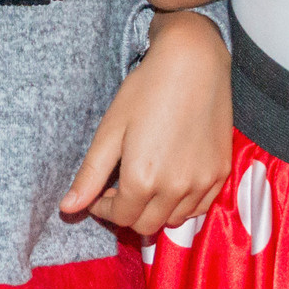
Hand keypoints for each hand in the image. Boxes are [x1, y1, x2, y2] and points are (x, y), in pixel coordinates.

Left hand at [59, 11, 231, 236]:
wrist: (193, 62)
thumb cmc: (146, 90)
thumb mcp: (110, 130)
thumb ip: (90, 175)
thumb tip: (67, 208)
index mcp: (142, 179)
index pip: (121, 217)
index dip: (104, 208)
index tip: (101, 193)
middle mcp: (175, 188)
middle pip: (147, 226)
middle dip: (128, 213)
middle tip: (121, 189)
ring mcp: (202, 182)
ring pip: (175, 220)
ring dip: (156, 210)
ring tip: (147, 182)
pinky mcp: (221, 172)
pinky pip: (200, 207)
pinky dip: (183, 203)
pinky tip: (172, 179)